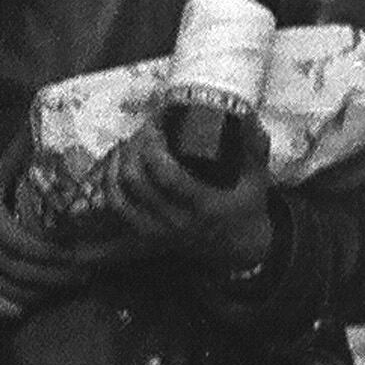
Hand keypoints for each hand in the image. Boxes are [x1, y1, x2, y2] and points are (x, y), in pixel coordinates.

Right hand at [0, 159, 117, 318]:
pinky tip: (42, 301)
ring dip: (45, 292)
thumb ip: (16, 156)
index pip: (20, 241)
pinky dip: (21, 307)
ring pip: (12, 289)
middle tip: (86, 273)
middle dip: (56, 274)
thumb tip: (38, 121)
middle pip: (21, 268)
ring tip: (73, 285)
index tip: (77, 252)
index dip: (50, 251)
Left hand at [106, 118, 277, 275]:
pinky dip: (108, 189)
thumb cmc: (246, 208)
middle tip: (142, 129)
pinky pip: (117, 216)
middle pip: (136, 182)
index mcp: (202, 206)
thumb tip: (247, 114)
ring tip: (126, 144)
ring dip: (115, 167)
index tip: (156, 124)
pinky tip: (112, 168)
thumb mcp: (257, 178)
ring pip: (119, 199)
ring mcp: (158, 232)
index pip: (166, 175)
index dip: (153, 147)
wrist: (240, 249)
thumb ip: (254, 147)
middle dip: (133, 149)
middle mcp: (176, 221)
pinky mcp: (147, 237)